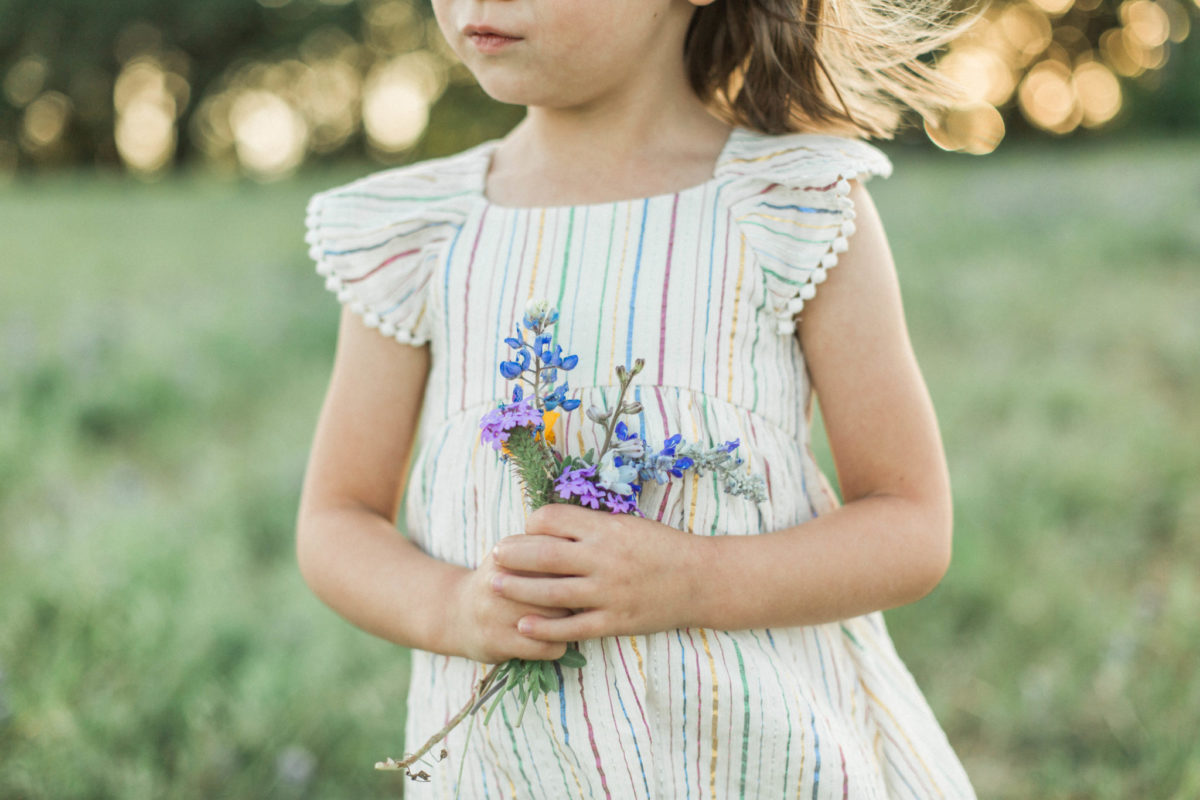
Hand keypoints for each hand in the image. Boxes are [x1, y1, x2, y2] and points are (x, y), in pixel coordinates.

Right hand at [449, 549, 572, 663]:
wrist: (456, 614)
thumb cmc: (500, 581)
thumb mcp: (512, 554)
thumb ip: (543, 546)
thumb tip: (586, 546)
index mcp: (507, 553)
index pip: (555, 555)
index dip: (576, 566)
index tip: (583, 574)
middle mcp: (500, 581)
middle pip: (561, 587)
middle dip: (576, 595)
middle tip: (581, 600)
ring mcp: (496, 613)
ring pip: (557, 618)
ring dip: (569, 623)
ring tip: (568, 622)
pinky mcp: (498, 642)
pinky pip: (545, 646)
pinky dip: (556, 646)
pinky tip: (553, 641)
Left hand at [490, 503, 703, 642]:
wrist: (702, 580)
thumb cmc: (663, 547)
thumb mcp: (628, 524)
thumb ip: (592, 525)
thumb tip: (551, 522)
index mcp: (606, 529)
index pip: (553, 520)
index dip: (532, 523)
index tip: (525, 530)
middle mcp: (603, 559)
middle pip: (543, 554)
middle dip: (513, 553)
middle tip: (494, 553)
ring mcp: (608, 592)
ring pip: (550, 592)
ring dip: (517, 589)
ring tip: (495, 585)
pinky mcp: (614, 621)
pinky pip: (572, 626)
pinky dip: (544, 627)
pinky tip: (523, 625)